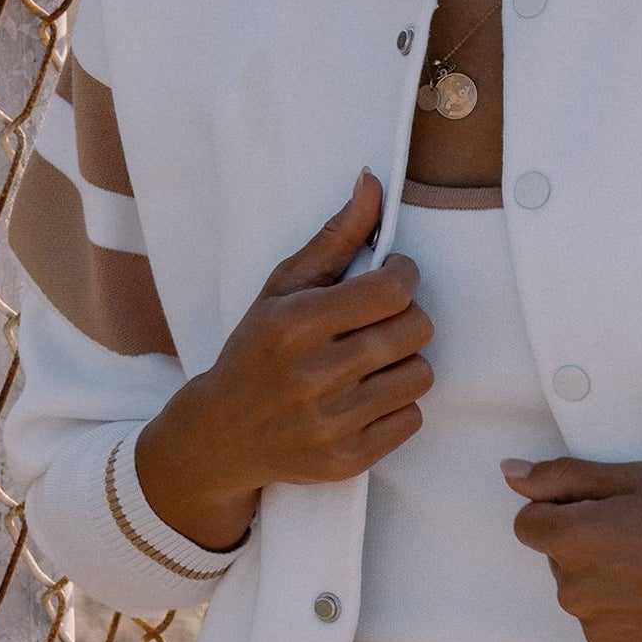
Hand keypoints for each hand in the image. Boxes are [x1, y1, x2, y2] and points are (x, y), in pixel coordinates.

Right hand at [135, 170, 433, 550]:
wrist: (220, 437)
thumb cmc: (257, 351)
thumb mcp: (283, 289)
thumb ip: (335, 237)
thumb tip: (373, 181)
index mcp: (295, 324)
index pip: (393, 289)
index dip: (404, 277)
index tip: (391, 279)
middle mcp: (313, 375)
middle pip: (415, 330)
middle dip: (406, 318)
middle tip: (378, 323)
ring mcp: (331, 423)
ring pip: (420, 375)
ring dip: (403, 364)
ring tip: (370, 363)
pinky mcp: (346, 459)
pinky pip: (412, 418)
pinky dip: (397, 406)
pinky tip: (364, 398)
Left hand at [501, 457, 641, 641]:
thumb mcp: (635, 479)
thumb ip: (564, 475)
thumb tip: (510, 472)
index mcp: (573, 540)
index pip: (529, 526)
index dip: (563, 513)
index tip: (604, 515)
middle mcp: (575, 593)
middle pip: (561, 566)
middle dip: (590, 552)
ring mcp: (598, 635)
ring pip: (587, 605)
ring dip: (611, 591)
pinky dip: (632, 629)